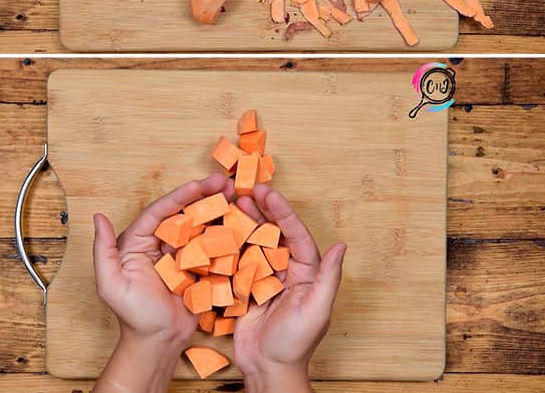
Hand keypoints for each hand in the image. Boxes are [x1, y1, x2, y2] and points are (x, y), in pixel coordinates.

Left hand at [92, 174, 234, 392]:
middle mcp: (160, 243)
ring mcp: (182, 255)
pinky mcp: (199, 268)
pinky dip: (225, 233)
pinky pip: (212, 247)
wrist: (159, 342)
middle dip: (203, 195)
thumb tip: (98, 217)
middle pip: (183, 213)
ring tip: (236, 193)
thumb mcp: (110, 284)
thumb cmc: (132, 316)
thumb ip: (103, 250)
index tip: (198, 184)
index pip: (159, 212)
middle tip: (225, 182)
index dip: (179, 197)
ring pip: (199, 225)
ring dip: (217, 208)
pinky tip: (241, 219)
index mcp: (138, 242)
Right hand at [232, 183, 346, 391]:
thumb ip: (328, 278)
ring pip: (254, 243)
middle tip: (247, 190)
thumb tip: (341, 245)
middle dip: (262, 211)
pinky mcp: (244, 287)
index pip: (296, 236)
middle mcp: (286, 272)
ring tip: (233, 203)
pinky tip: (218, 229)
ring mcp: (264, 279)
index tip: (269, 193)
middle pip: (274, 234)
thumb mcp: (316, 311)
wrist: (267, 369)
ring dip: (245, 222)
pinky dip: (229, 244)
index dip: (283, 213)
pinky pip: (237, 261)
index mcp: (307, 274)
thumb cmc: (295, 344)